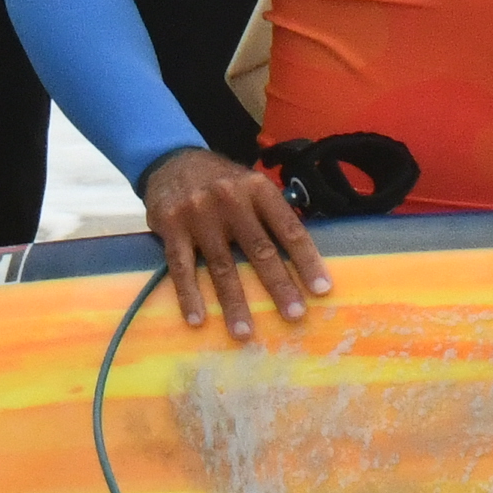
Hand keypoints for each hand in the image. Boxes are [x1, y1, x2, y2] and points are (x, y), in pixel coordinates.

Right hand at [137, 146, 328, 338]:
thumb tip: (303, 252)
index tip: (321, 289)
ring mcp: (199, 213)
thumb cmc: (222, 181)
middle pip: (260, 249)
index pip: (289, 228)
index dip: (306, 260)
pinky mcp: (171, 226)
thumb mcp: (252, 183)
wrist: (172, 160)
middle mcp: (231, 198)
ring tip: (244, 333)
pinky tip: (198, 320)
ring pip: (221, 265)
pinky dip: (189, 296)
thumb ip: (273, 212)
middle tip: (294, 315)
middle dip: (279, 286)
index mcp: (258, 188)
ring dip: (234, 303)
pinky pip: (182, 267)